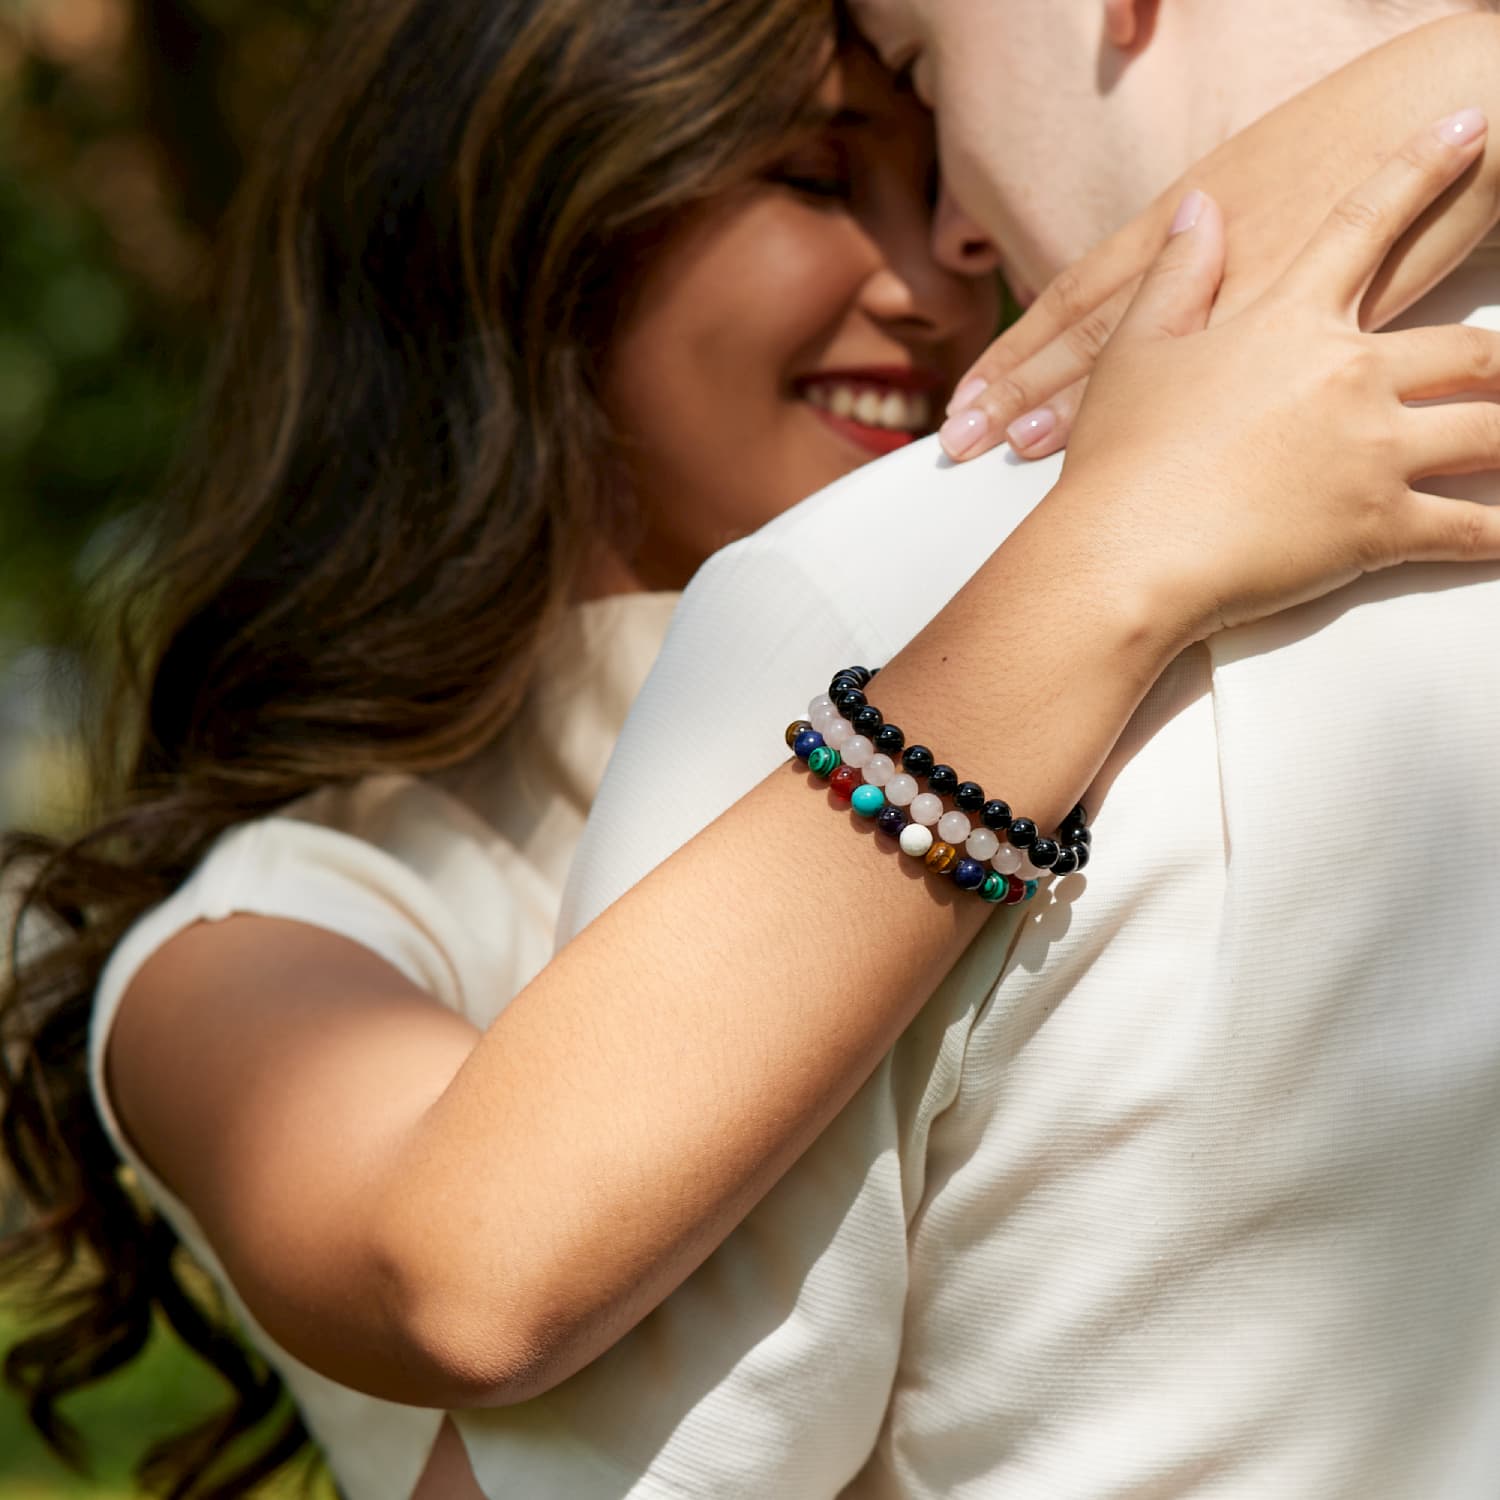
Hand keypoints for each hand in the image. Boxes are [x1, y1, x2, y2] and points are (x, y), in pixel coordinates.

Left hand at [939, 11, 1499, 463]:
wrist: (1464, 111)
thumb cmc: (1361, 136)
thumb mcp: (1262, 184)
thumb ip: (1197, 246)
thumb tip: (1150, 289)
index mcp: (1184, 216)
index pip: (1076, 295)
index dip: (1015, 349)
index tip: (961, 400)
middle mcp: (1194, 254)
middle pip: (1087, 332)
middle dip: (1016, 387)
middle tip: (954, 440)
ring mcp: (1248, 288)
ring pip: (1144, 354)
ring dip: (1071, 403)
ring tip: (1006, 450)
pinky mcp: (1306, 321)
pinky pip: (1229, 377)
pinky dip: (1178, 415)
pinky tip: (1139, 450)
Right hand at [1025, 113, 1499, 647]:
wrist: (1123, 553)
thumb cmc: (1120, 459)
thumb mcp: (1133, 354)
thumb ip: (1176, 276)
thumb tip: (1200, 208)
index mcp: (1289, 323)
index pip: (1366, 225)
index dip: (1423, 169)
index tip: (1471, 130)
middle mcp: (1351, 376)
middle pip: (1470, 349)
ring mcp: (1374, 452)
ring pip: (1488, 433)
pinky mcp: (1379, 528)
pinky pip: (1467, 528)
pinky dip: (1493, 534)